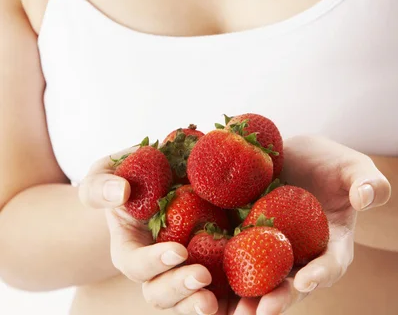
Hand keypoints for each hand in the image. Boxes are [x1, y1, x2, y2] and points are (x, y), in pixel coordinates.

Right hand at [78, 146, 218, 314]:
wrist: (157, 178)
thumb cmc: (125, 176)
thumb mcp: (104, 175)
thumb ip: (103, 184)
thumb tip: (121, 191)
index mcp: (129, 249)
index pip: (136, 265)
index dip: (154, 262)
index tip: (178, 251)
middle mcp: (155, 268)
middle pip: (160, 293)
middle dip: (180, 289)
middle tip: (202, 277)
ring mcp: (181, 270)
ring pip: (187, 301)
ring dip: (200, 304)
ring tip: (217, 301)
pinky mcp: (208, 264)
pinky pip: (218, 290)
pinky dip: (231, 298)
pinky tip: (247, 296)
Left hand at [236, 135, 390, 314]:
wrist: (299, 156)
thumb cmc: (333, 165)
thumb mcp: (354, 169)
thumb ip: (367, 182)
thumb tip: (367, 196)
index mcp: (332, 245)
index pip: (330, 264)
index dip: (320, 273)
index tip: (306, 279)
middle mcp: (301, 255)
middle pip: (290, 283)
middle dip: (276, 299)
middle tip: (261, 312)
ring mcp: (273, 248)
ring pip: (260, 278)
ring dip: (246, 296)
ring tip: (231, 311)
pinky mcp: (247, 236)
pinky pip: (236, 255)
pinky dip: (223, 268)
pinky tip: (204, 273)